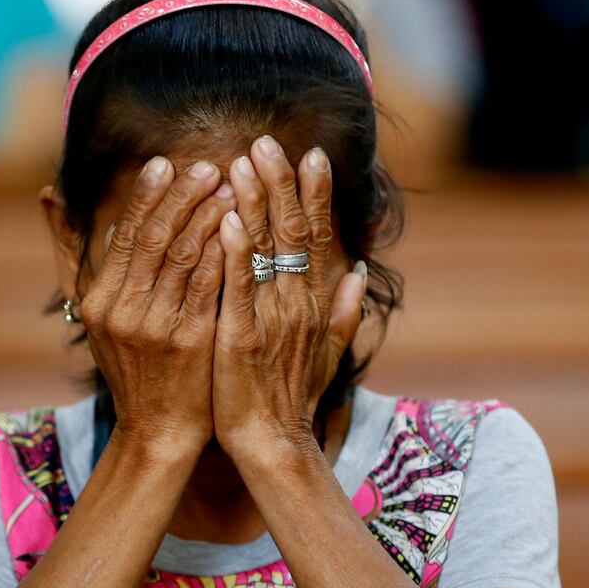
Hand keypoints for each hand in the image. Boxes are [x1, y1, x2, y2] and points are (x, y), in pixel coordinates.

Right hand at [79, 157, 234, 456]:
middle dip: (183, 196)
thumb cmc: (133, 369)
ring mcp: (158, 325)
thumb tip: (49, 196)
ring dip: (209, 214)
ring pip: (186, 254)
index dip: (147, 195)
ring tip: (231, 186)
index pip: (126, 234)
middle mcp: (124, 310)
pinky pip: (210, 283)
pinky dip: (225, 249)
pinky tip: (241, 226)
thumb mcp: (94, 315)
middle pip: (156, 237)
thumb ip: (74, 255)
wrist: (158, 430)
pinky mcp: (192, 340)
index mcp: (100, 299)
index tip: (166, 163)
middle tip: (208, 165)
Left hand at [213, 137, 365, 462]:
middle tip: (266, 141)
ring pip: (264, 250)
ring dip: (254, 203)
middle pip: (292, 231)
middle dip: (280, 183)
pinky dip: (235, 252)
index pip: (315, 237)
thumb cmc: (292, 401)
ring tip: (243, 163)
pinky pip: (239, 287)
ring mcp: (271, 319)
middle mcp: (296, 304)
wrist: (274, 446)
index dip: (313, 194)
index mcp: (313, 303)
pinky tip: (227, 220)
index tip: (310, 154)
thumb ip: (343, 311)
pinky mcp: (242, 338)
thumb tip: (361, 273)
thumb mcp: (327, 353)